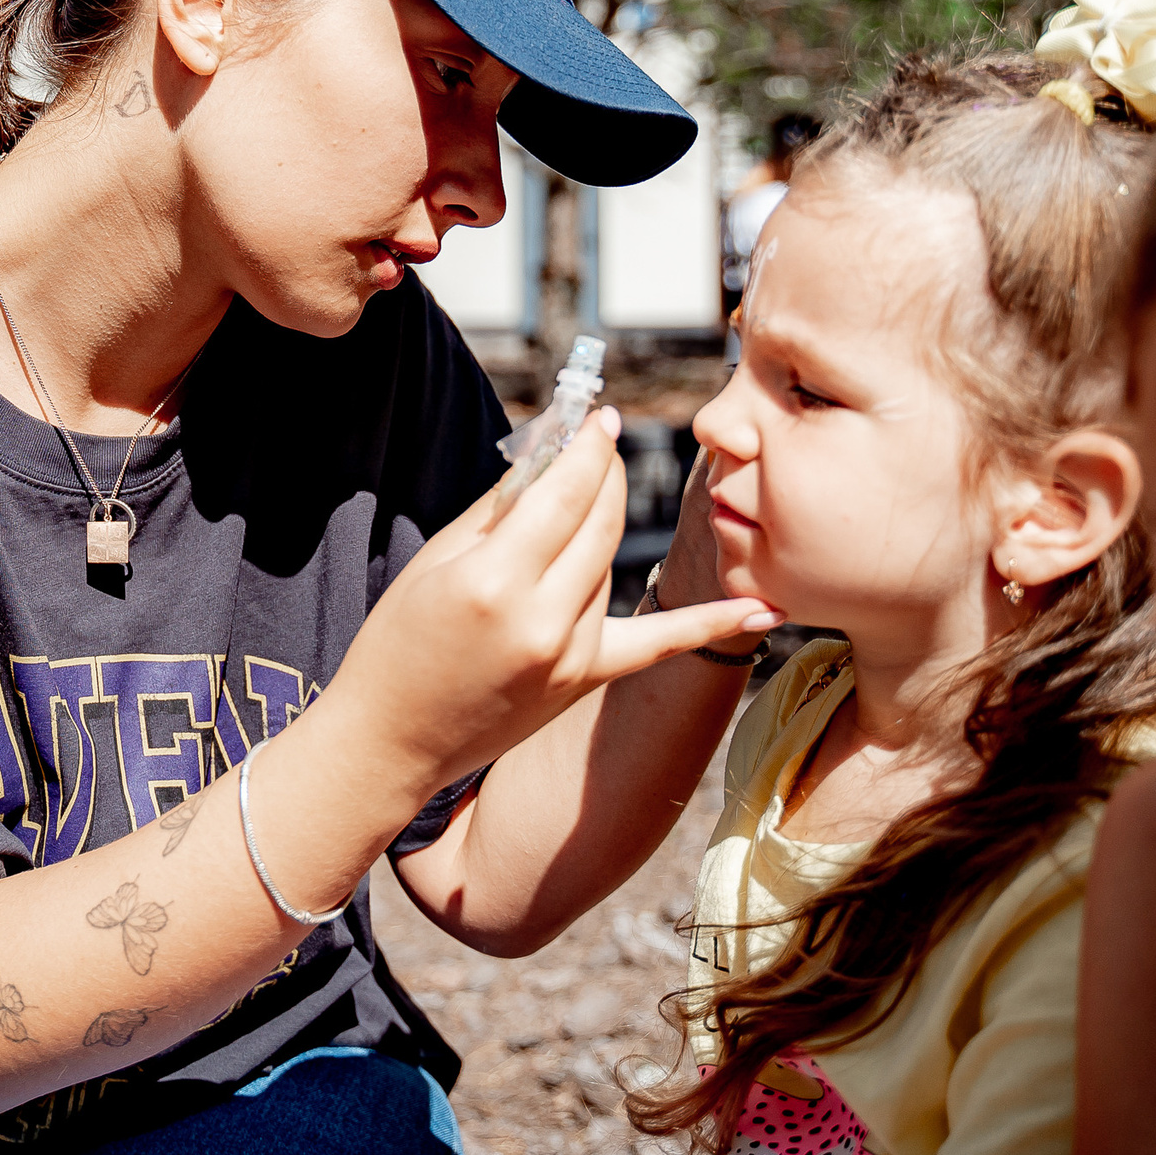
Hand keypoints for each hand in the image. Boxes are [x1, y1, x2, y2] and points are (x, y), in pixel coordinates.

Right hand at [331, 410, 781, 790]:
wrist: (392, 739)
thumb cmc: (398, 642)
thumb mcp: (436, 561)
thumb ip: (500, 505)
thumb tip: (550, 452)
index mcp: (495, 581)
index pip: (563, 492)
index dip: (586, 447)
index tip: (598, 416)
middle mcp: (542, 619)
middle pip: (599, 521)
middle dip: (604, 472)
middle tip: (598, 439)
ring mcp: (570, 655)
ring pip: (610, 563)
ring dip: (599, 522)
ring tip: (579, 497)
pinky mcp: (584, 680)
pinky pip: (657, 645)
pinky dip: (711, 625)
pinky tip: (763, 611)